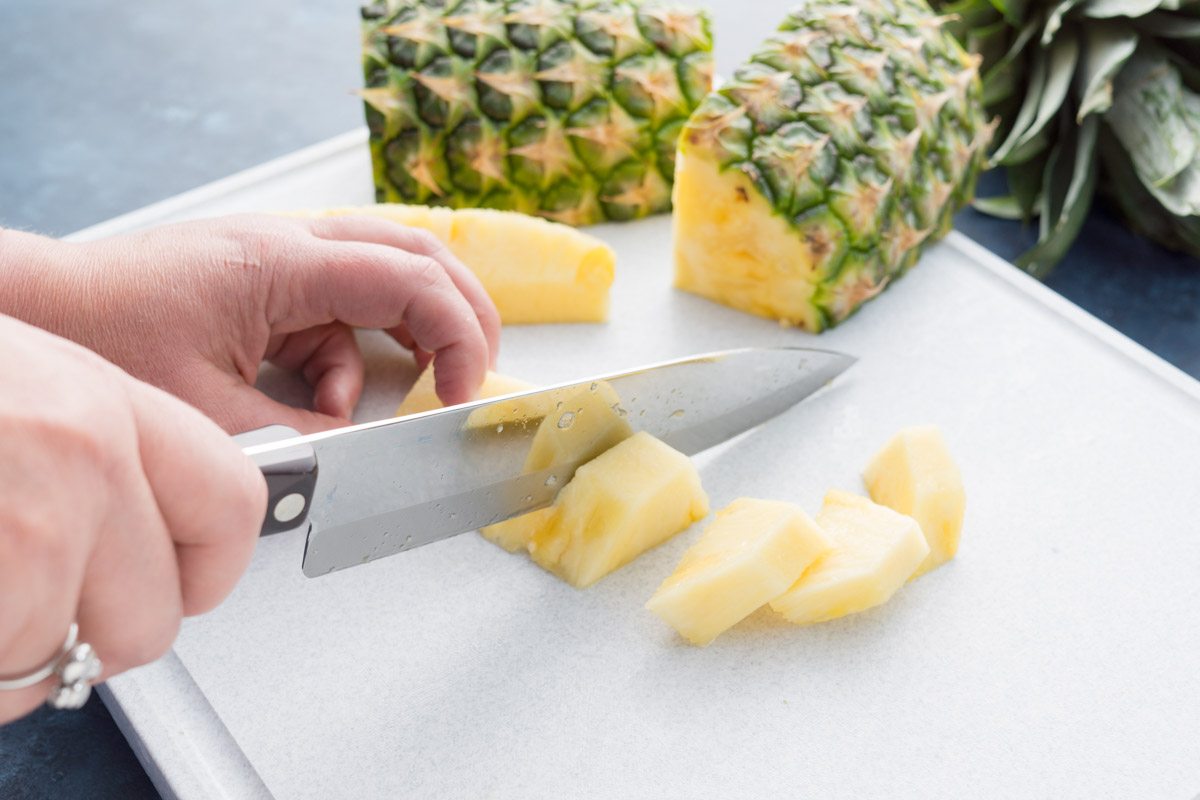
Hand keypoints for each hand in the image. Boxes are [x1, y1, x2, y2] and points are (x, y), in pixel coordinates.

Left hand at [0, 214, 500, 433]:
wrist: (41, 312)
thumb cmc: (101, 338)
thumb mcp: (210, 410)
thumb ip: (299, 434)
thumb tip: (357, 455)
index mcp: (283, 261)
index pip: (411, 280)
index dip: (457, 336)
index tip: (460, 392)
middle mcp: (293, 245)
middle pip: (420, 256)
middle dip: (462, 317)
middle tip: (472, 375)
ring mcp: (285, 258)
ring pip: (391, 274)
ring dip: (417, 331)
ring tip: (427, 384)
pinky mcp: (273, 280)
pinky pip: (344, 309)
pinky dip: (357, 355)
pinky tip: (333, 398)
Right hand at [0, 315, 266, 723]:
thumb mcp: (16, 385)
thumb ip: (87, 456)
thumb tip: (139, 543)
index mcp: (102, 402)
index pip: (232, 505)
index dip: (203, 569)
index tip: (175, 586)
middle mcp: (80, 456)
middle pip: (151, 619)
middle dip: (87, 642)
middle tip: (26, 611)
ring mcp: (27, 522)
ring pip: (52, 663)